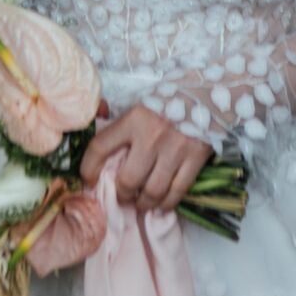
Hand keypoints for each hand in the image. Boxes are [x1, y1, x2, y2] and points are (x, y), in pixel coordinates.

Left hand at [80, 101, 213, 213]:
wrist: (207, 91)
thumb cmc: (168, 97)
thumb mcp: (140, 102)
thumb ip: (121, 121)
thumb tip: (100, 135)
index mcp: (133, 118)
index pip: (100, 147)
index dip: (88, 169)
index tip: (88, 179)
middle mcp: (151, 136)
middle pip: (129, 180)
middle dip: (123, 193)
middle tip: (123, 195)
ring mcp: (175, 149)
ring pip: (152, 192)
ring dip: (143, 203)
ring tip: (141, 202)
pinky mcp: (195, 159)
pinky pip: (177, 192)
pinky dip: (166, 203)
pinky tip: (161, 203)